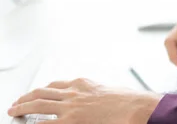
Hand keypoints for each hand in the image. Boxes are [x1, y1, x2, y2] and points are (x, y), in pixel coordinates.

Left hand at [7, 78, 161, 123]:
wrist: (135, 108)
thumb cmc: (129, 101)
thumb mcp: (109, 91)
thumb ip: (95, 93)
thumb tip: (94, 100)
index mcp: (84, 83)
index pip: (57, 85)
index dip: (44, 89)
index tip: (38, 92)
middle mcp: (74, 92)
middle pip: (42, 92)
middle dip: (26, 97)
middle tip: (17, 102)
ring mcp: (70, 107)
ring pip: (37, 104)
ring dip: (22, 107)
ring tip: (13, 111)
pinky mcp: (70, 121)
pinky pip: (44, 123)